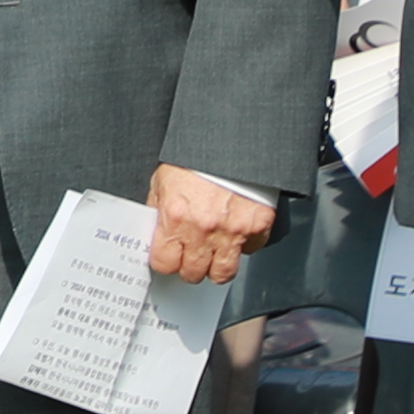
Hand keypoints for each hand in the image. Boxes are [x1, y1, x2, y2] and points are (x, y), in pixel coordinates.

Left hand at [147, 164, 277, 284]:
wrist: (231, 141)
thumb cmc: (195, 158)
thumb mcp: (164, 181)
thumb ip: (159, 210)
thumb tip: (155, 233)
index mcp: (175, 218)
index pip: (165, 263)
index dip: (167, 262)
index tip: (170, 258)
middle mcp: (202, 229)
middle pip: (194, 273)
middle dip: (191, 267)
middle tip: (193, 255)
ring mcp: (232, 231)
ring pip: (223, 273)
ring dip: (217, 266)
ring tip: (214, 254)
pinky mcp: (257, 226)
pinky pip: (250, 251)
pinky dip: (244, 245)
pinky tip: (236, 232)